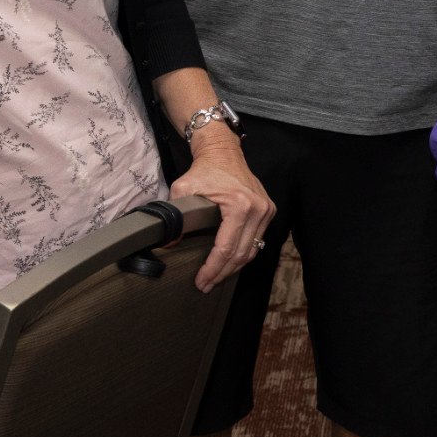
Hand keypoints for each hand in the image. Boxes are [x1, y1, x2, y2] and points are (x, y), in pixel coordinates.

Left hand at [169, 132, 275, 291]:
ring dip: (234, 267)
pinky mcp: (268, 209)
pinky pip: (257, 240)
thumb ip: (174, 216)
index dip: (212, 269)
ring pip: (252, 250)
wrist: (223, 152)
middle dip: (222, 273)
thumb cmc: (205, 169)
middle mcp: (258, 209)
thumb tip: (168, 243)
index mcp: (240, 205)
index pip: (226, 248)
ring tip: (216, 278)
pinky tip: (229, 262)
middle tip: (206, 285)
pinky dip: (243, 253)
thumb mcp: (182, 190)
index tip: (200, 281)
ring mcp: (266, 209)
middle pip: (241, 254)